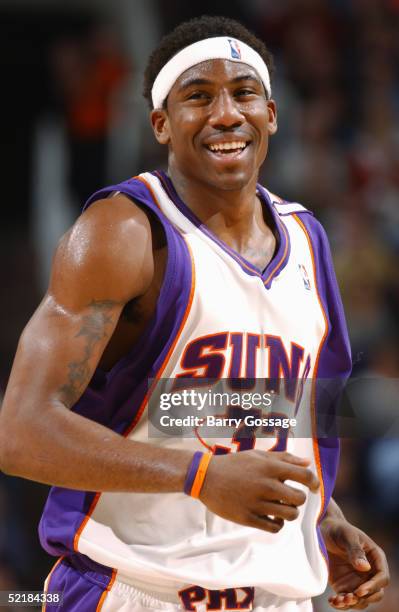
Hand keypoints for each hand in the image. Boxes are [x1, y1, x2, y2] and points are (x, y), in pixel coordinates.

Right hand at [200, 450, 318, 531]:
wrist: (206, 477)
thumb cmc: (235, 464)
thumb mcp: (258, 456)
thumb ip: (284, 458)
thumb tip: (307, 463)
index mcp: (269, 467)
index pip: (304, 477)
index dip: (314, 483)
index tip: (313, 487)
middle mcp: (265, 485)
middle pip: (299, 499)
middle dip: (298, 499)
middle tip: (290, 496)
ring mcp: (256, 503)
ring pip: (289, 515)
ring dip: (289, 512)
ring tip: (281, 507)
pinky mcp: (247, 518)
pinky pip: (275, 528)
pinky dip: (278, 524)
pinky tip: (272, 517)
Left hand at [322, 517, 389, 608]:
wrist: (322, 530)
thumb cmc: (338, 529)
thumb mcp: (347, 536)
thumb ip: (355, 550)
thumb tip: (365, 568)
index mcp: (375, 558)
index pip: (382, 578)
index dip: (373, 586)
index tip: (359, 591)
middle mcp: (369, 572)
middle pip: (376, 593)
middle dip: (364, 598)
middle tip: (348, 597)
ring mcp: (357, 580)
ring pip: (362, 600)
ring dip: (352, 604)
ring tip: (338, 600)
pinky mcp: (344, 585)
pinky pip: (347, 600)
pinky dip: (341, 604)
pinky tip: (333, 601)